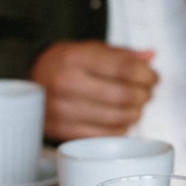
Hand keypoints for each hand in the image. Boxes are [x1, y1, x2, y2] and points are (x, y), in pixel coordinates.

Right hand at [29, 41, 157, 140]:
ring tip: (136, 106)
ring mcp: (61, 111)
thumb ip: (123, 54)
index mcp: (73, 58)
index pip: (124, 68)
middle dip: (144, 95)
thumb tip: (150, 57)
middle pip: (123, 95)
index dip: (147, 75)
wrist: (33, 81)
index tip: (153, 78)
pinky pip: (105, 136)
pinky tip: (120, 119)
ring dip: (135, 113)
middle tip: (146, 93)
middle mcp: (65, 83)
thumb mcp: (92, 49)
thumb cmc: (68, 64)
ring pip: (117, 118)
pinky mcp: (62, 132)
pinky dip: (120, 129)